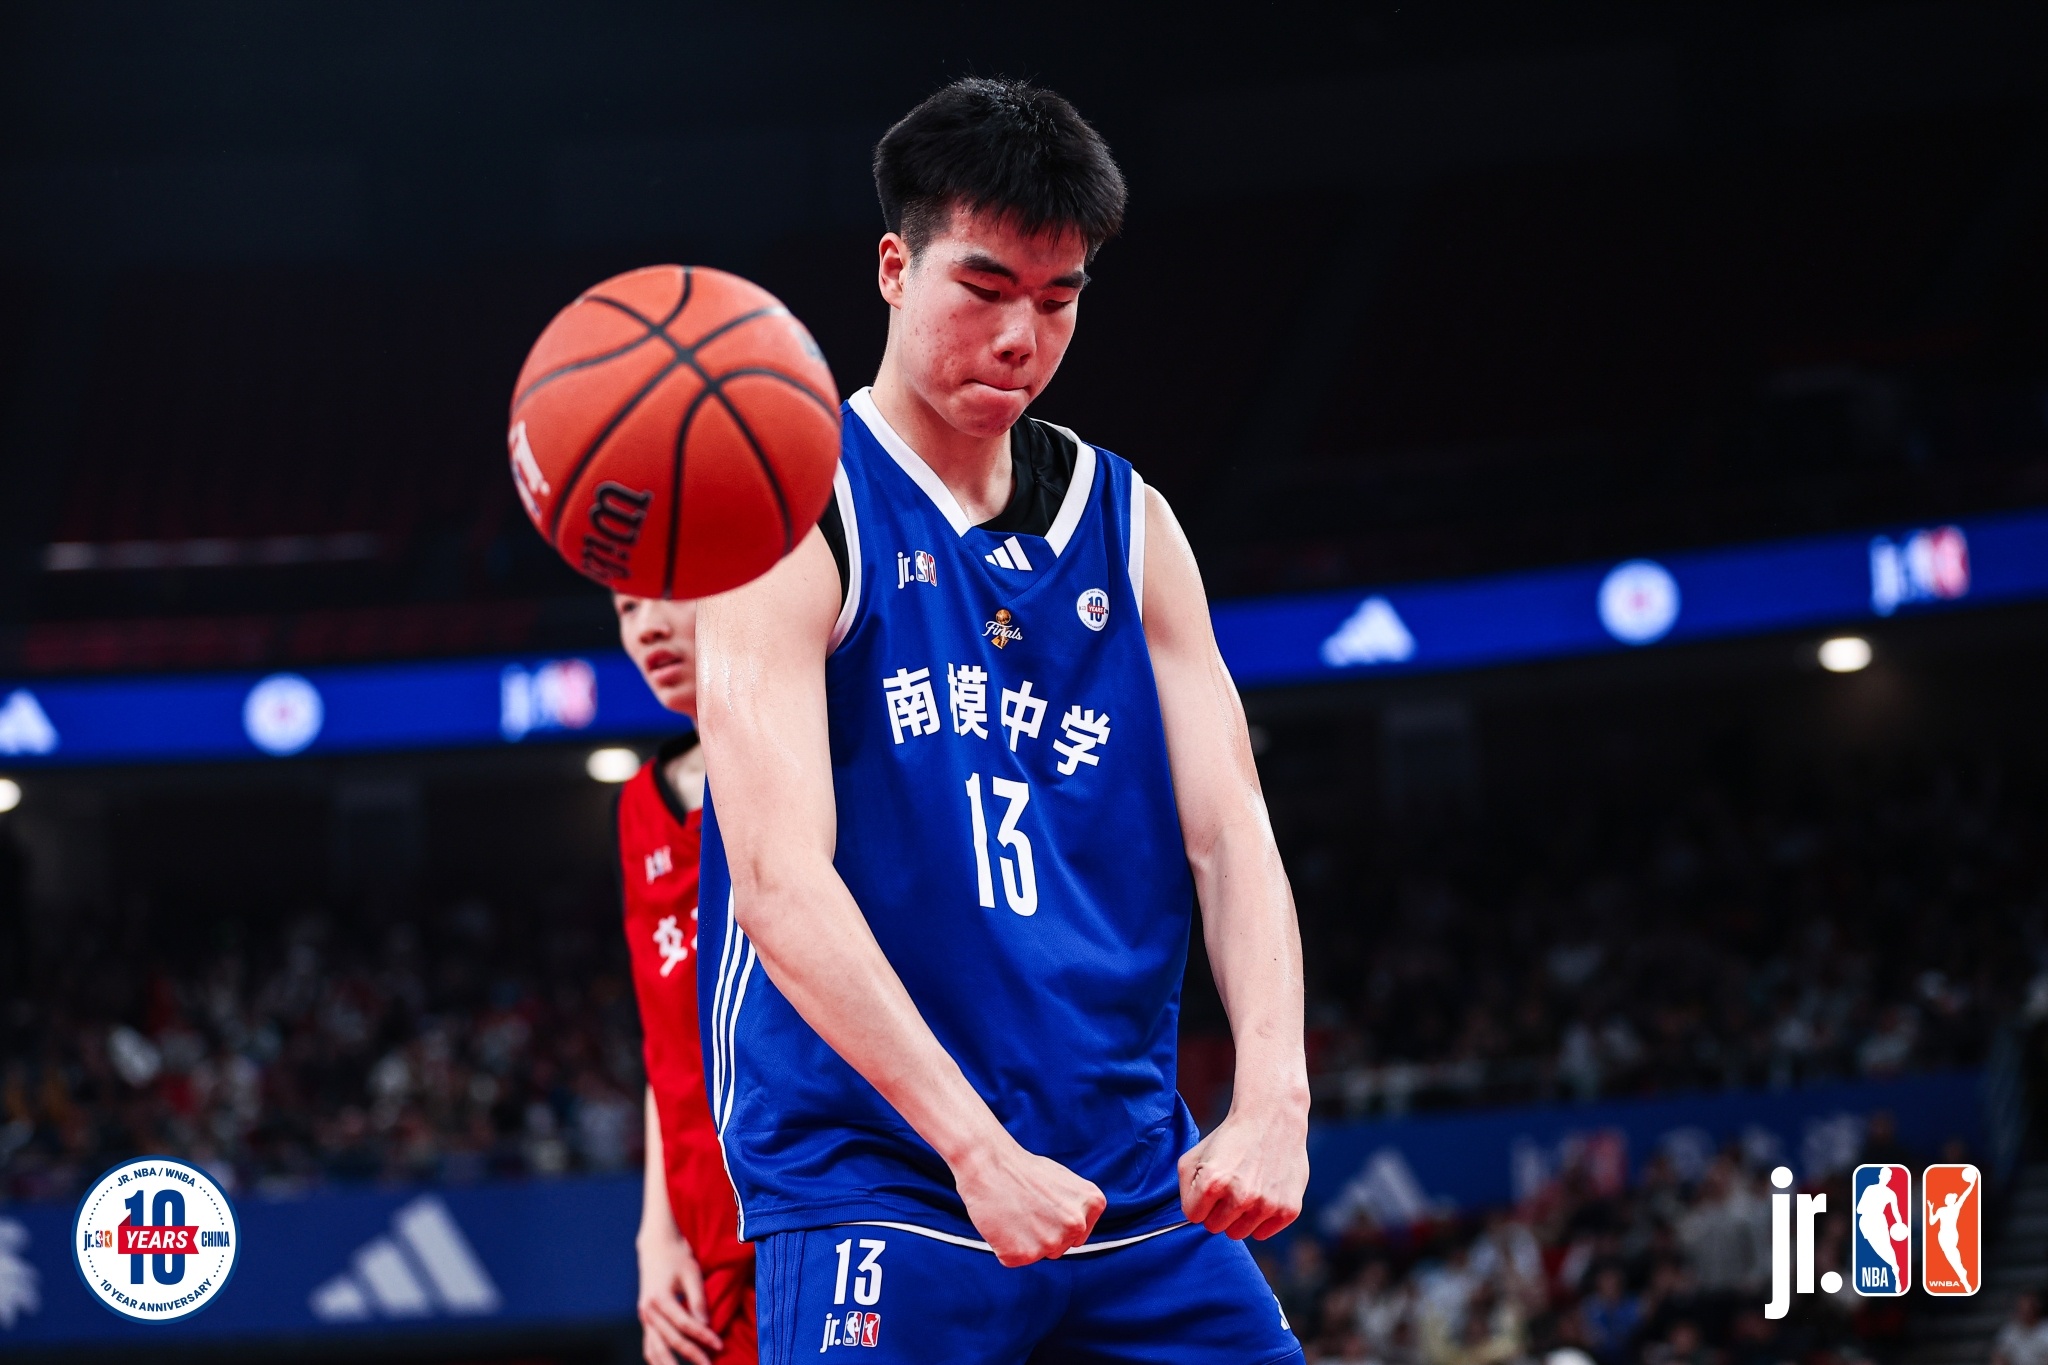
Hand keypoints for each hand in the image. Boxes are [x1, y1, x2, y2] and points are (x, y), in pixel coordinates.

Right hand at [636, 1221, 722, 1364]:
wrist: (656, 1245)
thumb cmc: (677, 1256)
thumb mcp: (691, 1273)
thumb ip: (698, 1300)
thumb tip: (706, 1325)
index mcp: (659, 1298)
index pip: (685, 1324)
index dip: (703, 1336)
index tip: (720, 1346)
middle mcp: (648, 1311)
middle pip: (671, 1340)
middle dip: (692, 1355)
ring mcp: (644, 1317)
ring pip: (654, 1349)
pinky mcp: (646, 1319)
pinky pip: (649, 1345)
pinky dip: (658, 1359)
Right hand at [954, 1134, 1106, 1266]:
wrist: (989, 1163)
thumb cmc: (1022, 1169)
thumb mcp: (1064, 1181)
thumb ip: (1076, 1207)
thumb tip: (1075, 1231)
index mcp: (1093, 1203)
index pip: (1077, 1233)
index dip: (1054, 1220)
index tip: (1041, 1204)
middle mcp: (1077, 1225)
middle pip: (1059, 1246)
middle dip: (1042, 1232)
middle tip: (1024, 1207)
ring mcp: (1051, 1242)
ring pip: (1038, 1254)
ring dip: (1024, 1240)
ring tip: (1012, 1212)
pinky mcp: (1023, 1255)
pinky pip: (1013, 1258)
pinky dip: (1004, 1245)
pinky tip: (1001, 1223)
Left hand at [1179, 1104, 1307, 1240]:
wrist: (1271, 1117)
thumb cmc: (1230, 1137)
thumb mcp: (1194, 1155)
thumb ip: (1185, 1189)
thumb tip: (1191, 1217)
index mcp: (1213, 1182)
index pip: (1194, 1216)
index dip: (1199, 1201)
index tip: (1210, 1186)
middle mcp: (1240, 1196)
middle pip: (1215, 1227)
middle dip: (1218, 1210)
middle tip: (1229, 1185)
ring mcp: (1266, 1205)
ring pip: (1238, 1233)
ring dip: (1238, 1216)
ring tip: (1246, 1189)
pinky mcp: (1288, 1210)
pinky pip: (1262, 1234)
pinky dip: (1260, 1219)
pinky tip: (1263, 1194)